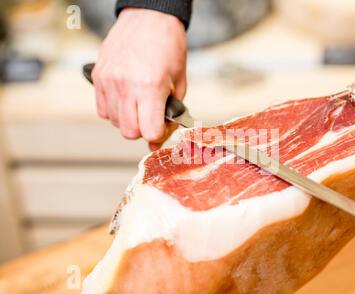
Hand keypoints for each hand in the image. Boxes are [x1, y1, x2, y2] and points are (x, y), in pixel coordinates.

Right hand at [92, 8, 186, 147]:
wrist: (149, 17)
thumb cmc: (168, 46)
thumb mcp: (179, 82)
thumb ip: (172, 112)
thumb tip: (160, 138)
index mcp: (150, 87)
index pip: (149, 131)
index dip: (158, 135)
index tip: (162, 129)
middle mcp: (125, 86)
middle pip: (129, 132)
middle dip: (142, 130)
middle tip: (151, 117)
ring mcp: (108, 81)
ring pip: (114, 122)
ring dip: (128, 119)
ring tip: (139, 103)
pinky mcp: (98, 76)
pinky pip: (102, 109)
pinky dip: (114, 110)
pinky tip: (125, 99)